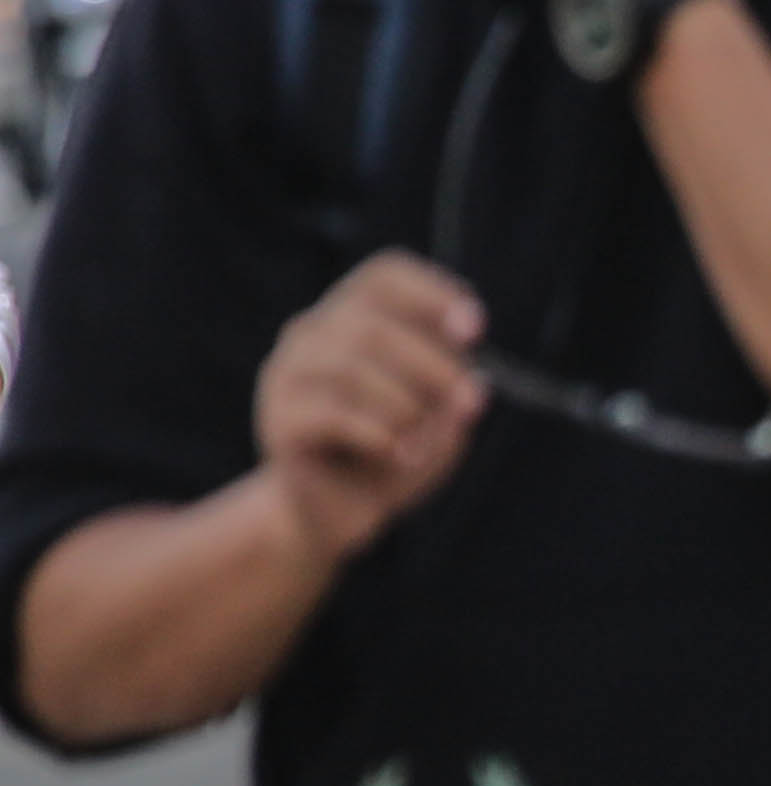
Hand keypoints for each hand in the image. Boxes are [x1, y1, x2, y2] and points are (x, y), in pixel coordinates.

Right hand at [255, 253, 486, 563]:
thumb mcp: (441, 414)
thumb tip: (466, 378)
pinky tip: (399, 453)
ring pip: (352, 368)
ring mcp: (287, 374)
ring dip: (408, 407)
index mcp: (352, 316)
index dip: (431, 294)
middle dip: (434, 366)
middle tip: (470, 404)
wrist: (342, 510)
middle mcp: (311, 333)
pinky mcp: (279, 420)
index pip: (383, 276)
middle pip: (372, 325)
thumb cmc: (398, 449)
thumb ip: (453, 386)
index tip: (476, 330)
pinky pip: (332, 413)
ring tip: (424, 442)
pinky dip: (380, 434)